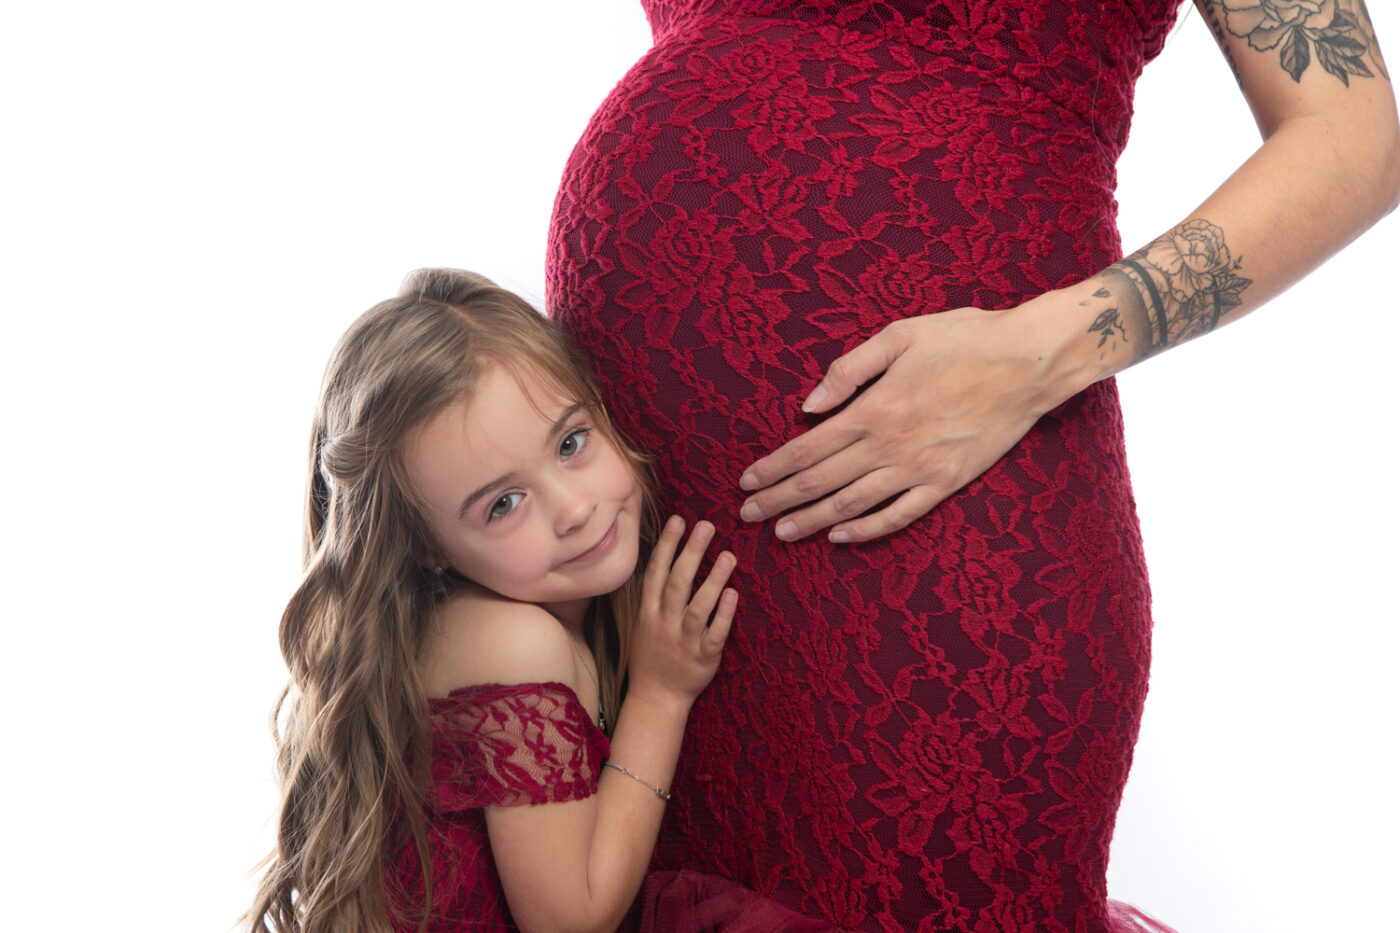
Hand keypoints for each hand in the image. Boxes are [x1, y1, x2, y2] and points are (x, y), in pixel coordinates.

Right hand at [629, 516, 736, 704]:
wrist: (656, 699)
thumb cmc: (652, 656)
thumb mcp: (643, 623)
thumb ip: (655, 595)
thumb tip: (667, 558)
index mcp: (648, 612)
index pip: (656, 572)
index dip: (667, 545)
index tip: (678, 520)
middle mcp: (664, 623)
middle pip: (677, 582)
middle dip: (691, 552)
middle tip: (707, 525)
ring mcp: (684, 641)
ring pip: (698, 607)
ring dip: (713, 580)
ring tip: (728, 555)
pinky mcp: (704, 658)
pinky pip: (715, 634)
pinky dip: (724, 614)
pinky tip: (734, 594)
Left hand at [739, 304, 1074, 543]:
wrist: (1029, 362)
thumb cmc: (963, 338)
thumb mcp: (898, 335)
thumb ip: (848, 370)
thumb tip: (807, 405)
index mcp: (874, 408)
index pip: (807, 449)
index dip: (773, 468)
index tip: (747, 481)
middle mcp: (891, 446)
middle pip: (821, 482)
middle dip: (779, 501)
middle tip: (748, 515)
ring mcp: (919, 470)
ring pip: (852, 505)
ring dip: (812, 521)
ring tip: (783, 532)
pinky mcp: (946, 484)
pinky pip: (898, 516)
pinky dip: (865, 529)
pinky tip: (840, 535)